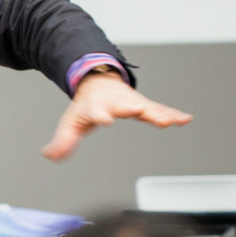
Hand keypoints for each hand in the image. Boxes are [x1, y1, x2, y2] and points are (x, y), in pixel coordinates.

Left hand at [43, 71, 191, 160]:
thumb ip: (63, 141)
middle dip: (136, 109)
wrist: (97, 80)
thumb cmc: (86, 104)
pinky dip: (173, 114)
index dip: (101, 115)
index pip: (99, 111)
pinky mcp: (144, 104)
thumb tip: (50, 156)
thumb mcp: (71, 122)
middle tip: (145, 113)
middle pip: (127, 106)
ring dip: (159, 113)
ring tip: (170, 120)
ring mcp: (132, 102)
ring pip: (147, 107)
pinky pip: (160, 109)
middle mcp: (117, 102)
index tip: (105, 119)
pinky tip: (185, 119)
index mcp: (98, 106)